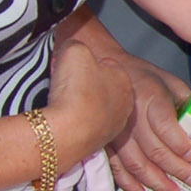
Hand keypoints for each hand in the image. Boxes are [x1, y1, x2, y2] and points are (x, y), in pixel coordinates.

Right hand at [46, 38, 134, 161]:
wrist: (66, 132)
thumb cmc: (75, 90)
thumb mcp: (74, 50)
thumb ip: (77, 46)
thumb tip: (74, 50)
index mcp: (124, 79)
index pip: (106, 65)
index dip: (85, 65)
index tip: (71, 68)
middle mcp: (125, 104)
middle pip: (102, 88)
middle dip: (86, 86)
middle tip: (68, 86)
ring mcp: (114, 126)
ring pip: (96, 109)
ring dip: (82, 106)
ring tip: (64, 105)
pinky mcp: (100, 144)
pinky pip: (87, 128)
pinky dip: (77, 124)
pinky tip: (65, 122)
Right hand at [105, 55, 190, 190]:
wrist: (105, 72)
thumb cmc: (143, 77)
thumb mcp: (170, 81)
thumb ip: (187, 101)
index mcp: (150, 96)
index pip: (165, 124)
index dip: (179, 143)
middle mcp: (131, 115)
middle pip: (153, 148)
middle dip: (175, 169)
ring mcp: (115, 131)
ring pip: (135, 162)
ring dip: (155, 182)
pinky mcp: (104, 142)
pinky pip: (116, 167)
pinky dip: (129, 183)